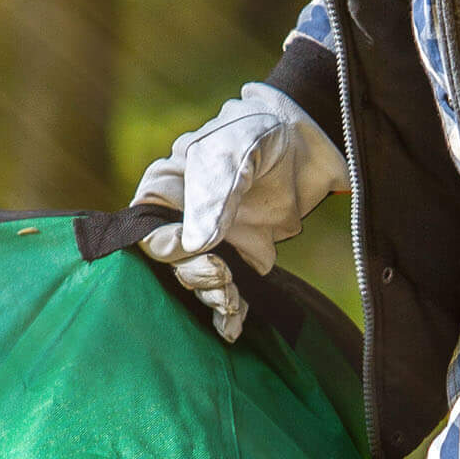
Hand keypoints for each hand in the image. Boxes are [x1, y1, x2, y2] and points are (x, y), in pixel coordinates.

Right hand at [131, 82, 346, 341]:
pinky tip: (234, 325)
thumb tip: (194, 244)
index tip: (199, 251)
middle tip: (223, 280)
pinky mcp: (241, 258)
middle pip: (173, 262)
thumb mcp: (236, 153)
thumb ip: (216, 196)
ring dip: (213, 297)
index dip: (167, 248)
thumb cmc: (260, 133)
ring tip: (232, 304)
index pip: (150, 228)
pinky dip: (230, 311)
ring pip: (199, 281)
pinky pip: (228, 289)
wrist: (309, 143)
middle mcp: (183, 219)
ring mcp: (212, 241)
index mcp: (167, 187)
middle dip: (196, 277)